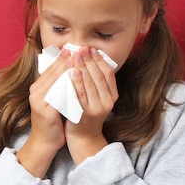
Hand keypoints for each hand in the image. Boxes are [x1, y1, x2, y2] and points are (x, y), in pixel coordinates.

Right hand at [16, 49, 71, 176]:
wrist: (44, 141)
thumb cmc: (52, 120)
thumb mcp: (54, 100)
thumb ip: (59, 85)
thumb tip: (71, 68)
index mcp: (38, 87)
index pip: (52, 68)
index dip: (64, 58)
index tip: (75, 48)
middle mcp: (36, 92)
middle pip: (53, 72)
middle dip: (67, 60)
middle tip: (80, 50)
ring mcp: (39, 101)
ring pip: (56, 81)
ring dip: (68, 70)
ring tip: (80, 61)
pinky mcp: (45, 111)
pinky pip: (59, 95)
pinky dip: (68, 87)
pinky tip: (78, 81)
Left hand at [65, 47, 118, 163]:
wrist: (83, 137)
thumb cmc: (86, 114)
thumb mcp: (96, 98)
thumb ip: (96, 83)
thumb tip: (89, 59)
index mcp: (112, 95)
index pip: (108, 73)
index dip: (100, 59)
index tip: (91, 49)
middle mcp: (107, 101)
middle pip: (98, 75)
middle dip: (89, 59)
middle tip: (81, 47)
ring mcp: (97, 108)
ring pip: (90, 82)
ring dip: (82, 66)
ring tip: (75, 54)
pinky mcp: (85, 113)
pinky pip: (80, 93)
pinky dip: (76, 81)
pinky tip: (72, 71)